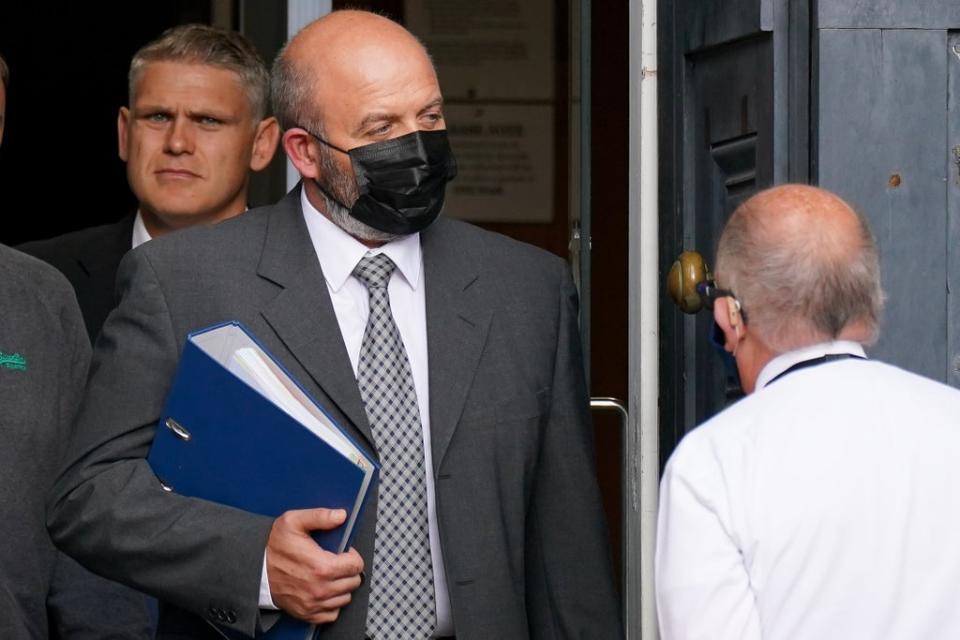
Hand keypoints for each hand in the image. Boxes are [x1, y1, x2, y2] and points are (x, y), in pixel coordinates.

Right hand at [266, 508, 363, 623]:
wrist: (254, 568)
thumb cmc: (273, 545)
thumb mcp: (294, 522)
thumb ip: (320, 516)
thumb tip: (340, 515)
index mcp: (322, 566)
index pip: (356, 566)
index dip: (352, 556)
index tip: (344, 553)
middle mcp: (320, 588)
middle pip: (353, 582)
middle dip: (348, 570)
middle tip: (337, 562)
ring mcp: (314, 603)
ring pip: (345, 598)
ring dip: (341, 586)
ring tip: (329, 575)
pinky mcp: (307, 613)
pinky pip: (332, 614)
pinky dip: (332, 604)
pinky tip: (324, 590)